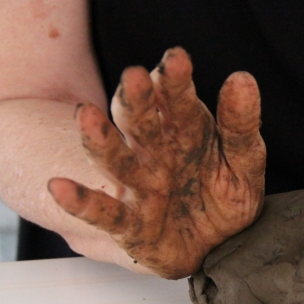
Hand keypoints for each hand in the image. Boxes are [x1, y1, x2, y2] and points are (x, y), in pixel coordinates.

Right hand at [48, 48, 265, 278]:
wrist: (216, 243)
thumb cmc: (224, 193)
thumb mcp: (244, 160)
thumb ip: (241, 124)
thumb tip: (243, 79)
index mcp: (184, 129)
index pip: (177, 99)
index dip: (175, 80)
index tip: (177, 60)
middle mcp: (155, 152)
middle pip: (140, 121)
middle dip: (136, 99)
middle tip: (134, 77)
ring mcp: (138, 186)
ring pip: (115, 159)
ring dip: (100, 139)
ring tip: (86, 116)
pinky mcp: (130, 224)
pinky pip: (104, 214)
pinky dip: (82, 202)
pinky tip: (59, 188)